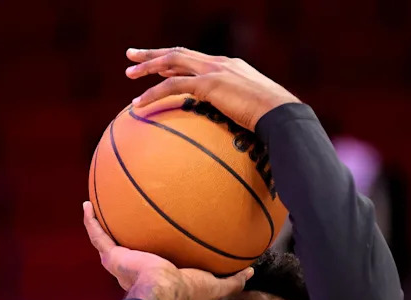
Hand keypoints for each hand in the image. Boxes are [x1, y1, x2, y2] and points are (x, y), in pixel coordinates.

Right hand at [83, 202, 252, 299]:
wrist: (163, 293)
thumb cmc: (187, 292)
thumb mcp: (216, 284)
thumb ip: (233, 279)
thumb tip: (252, 271)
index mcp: (157, 276)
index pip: (154, 262)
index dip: (155, 253)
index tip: (158, 239)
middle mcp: (134, 270)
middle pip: (127, 250)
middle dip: (125, 238)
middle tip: (127, 221)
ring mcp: (120, 263)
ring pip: (107, 241)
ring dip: (101, 226)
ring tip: (97, 207)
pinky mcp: (112, 256)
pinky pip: (97, 234)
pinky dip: (90, 221)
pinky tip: (87, 204)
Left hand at [125, 47, 300, 130]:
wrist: (281, 114)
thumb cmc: (274, 120)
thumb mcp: (254, 113)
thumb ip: (240, 115)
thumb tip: (237, 136)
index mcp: (230, 67)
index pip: (196, 59)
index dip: (175, 60)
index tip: (159, 63)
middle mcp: (220, 63)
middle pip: (179, 53)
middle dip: (154, 53)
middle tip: (132, 56)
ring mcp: (214, 70)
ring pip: (172, 61)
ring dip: (148, 66)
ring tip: (129, 74)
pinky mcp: (209, 84)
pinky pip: (172, 85)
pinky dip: (153, 93)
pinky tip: (138, 104)